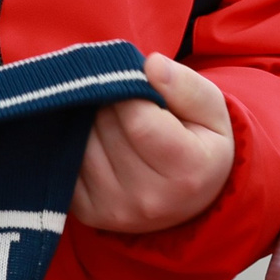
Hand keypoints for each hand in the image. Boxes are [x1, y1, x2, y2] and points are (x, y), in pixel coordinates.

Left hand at [72, 53, 234, 233]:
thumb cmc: (201, 144)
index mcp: (187, 172)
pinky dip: (77, 145)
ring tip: (112, 120)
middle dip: (110, 103)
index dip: (130, 92)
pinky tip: (98, 140)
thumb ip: (185, 85)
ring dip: (90, 122)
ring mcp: (116, 211)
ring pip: (81, 145)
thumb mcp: (212, 109)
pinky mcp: (90, 214)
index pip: (137, 121)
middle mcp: (150, 199)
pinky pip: (66, 165)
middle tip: (124, 101)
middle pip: (105, 130)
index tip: (136, 86)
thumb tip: (150, 64)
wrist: (193, 201)